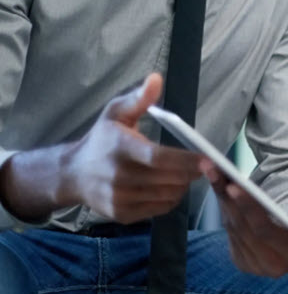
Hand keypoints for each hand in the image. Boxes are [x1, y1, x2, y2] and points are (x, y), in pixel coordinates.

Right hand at [60, 73, 202, 222]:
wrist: (73, 174)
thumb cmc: (101, 139)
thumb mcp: (115, 113)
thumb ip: (138, 98)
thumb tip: (156, 78)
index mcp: (120, 147)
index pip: (158, 157)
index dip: (185, 160)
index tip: (207, 158)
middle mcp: (118, 176)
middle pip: (168, 178)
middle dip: (192, 172)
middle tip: (204, 164)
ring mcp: (119, 198)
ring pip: (168, 195)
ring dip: (184, 185)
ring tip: (187, 173)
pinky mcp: (123, 215)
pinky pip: (160, 208)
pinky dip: (172, 198)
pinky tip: (171, 185)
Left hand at [204, 163, 287, 276]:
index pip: (266, 231)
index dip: (249, 208)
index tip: (235, 187)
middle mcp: (271, 265)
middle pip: (244, 227)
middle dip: (230, 197)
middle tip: (217, 171)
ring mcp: (253, 264)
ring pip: (233, 225)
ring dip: (221, 196)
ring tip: (213, 169)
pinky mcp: (241, 259)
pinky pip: (228, 228)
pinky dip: (223, 203)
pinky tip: (218, 183)